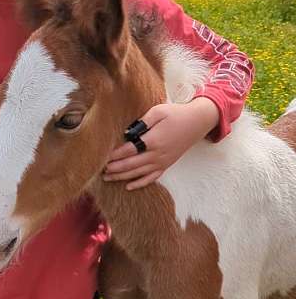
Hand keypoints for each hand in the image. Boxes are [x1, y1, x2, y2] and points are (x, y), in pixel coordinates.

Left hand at [103, 98, 218, 189]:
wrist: (197, 122)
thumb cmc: (176, 114)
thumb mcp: (158, 111)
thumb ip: (141, 122)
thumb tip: (126, 134)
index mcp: (153, 140)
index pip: (129, 150)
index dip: (114, 155)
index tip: (102, 156)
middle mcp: (157, 154)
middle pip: (131, 165)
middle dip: (114, 168)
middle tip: (100, 170)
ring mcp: (163, 162)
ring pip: (139, 173)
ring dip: (122, 177)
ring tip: (108, 178)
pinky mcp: (167, 165)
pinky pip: (152, 178)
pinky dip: (140, 183)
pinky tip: (129, 186)